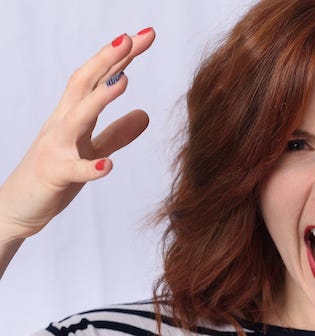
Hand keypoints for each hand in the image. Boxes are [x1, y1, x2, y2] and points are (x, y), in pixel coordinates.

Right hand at [0, 28, 154, 241]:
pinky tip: (108, 166)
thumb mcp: (90, 150)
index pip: (98, 78)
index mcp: (73, 115)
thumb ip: (117, 133)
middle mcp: (62, 124)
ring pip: (77, 118)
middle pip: (84, 84)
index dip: (120, 56)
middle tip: (133, 37)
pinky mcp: (54, 176)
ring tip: (124, 81)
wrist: (17, 208)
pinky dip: (90, 167)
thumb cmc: (55, 175)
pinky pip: (73, 171)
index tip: (145, 35)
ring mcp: (55, 148)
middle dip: (109, 59)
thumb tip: (146, 115)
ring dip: (100, 99)